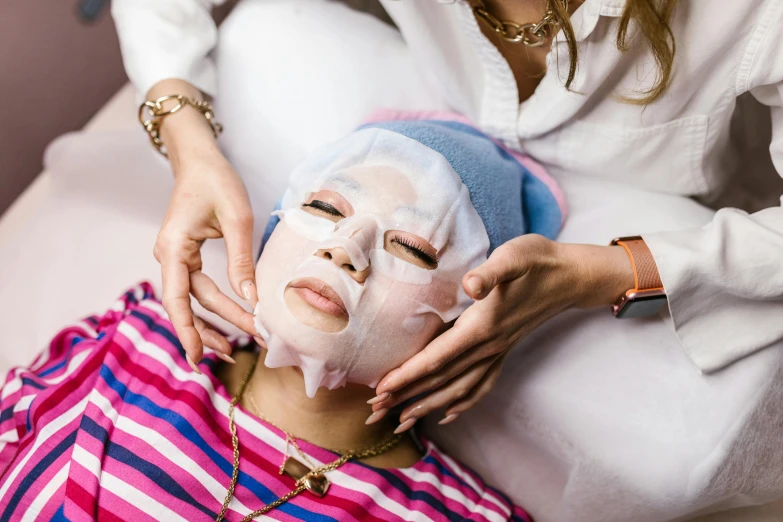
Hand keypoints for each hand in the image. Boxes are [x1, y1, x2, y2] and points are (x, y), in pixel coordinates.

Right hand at [149, 80, 257, 370]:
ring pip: (194, 299)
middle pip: (189, 303)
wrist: (199, 159)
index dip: (187, 329)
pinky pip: (198, 288)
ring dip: (214, 321)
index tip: (197, 356)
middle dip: (211, 329)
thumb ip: (242, 260)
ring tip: (234, 346)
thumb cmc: (216, 181)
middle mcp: (169, 256)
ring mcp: (176, 257)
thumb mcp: (237, 219)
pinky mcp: (186, 256)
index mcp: (174, 248)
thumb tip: (252, 298)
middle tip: (235, 353)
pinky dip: (214, 305)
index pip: (178, 298)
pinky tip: (230, 319)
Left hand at [366, 234, 634, 431]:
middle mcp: (489, 346)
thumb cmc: (537, 261)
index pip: (436, 358)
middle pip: (440, 380)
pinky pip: (481, 386)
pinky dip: (463, 404)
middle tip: (374, 412)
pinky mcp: (505, 350)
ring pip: (458, 389)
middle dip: (406, 397)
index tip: (380, 390)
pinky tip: (449, 414)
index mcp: (482, 325)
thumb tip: (472, 282)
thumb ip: (492, 271)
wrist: (571, 274)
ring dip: (428, 406)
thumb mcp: (514, 257)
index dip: (407, 376)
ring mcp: (498, 352)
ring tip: (401, 421)